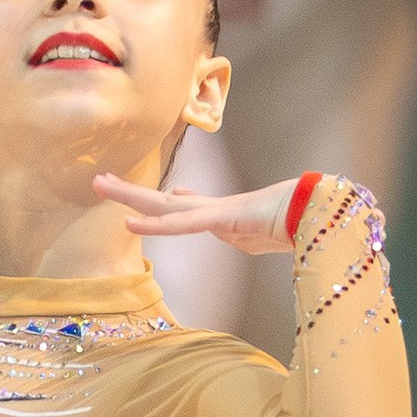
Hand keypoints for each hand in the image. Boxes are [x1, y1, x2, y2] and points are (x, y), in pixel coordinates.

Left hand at [92, 173, 299, 254]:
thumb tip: (234, 235)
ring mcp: (212, 211)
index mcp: (224, 215)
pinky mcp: (220, 217)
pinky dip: (154, 224)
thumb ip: (242, 233)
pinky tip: (129, 222)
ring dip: (128, 195)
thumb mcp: (262, 235)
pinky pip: (181, 224)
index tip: (150, 200)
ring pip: (161, 203)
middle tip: (100, 181)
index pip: (188, 207)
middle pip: (163, 200)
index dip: (167, 203)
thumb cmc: (298, 223)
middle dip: (130, 192)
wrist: (318, 213)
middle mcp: (212, 207)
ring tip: (98, 184)